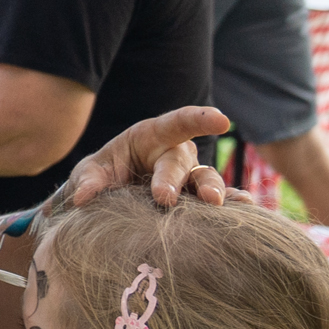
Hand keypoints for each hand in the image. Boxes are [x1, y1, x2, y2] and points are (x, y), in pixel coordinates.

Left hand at [58, 103, 235, 215]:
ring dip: (211, 192)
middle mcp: (177, 154)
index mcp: (153, 136)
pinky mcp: (196, 202)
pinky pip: (218, 201)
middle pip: (182, 162)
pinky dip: (232, 205)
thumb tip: (83, 197)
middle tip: (165, 199)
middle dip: (174, 178)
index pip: (179, 121)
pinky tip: (245, 209)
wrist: (109, 201)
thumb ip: (87, 181)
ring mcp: (190, 179)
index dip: (200, 119)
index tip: (221, 120)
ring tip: (212, 204)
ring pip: (207, 181)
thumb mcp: (90, 173)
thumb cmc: (103, 176)